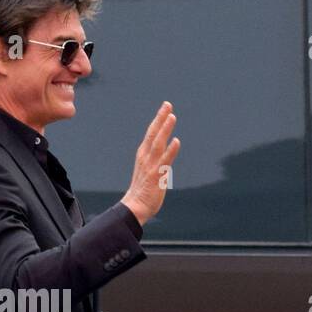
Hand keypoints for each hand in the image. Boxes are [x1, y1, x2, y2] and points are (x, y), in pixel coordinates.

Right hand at [121, 101, 179, 225]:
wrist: (134, 207)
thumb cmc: (142, 190)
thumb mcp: (147, 170)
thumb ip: (155, 159)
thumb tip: (164, 151)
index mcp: (143, 155)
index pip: (151, 133)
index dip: (158, 120)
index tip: (165, 108)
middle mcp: (146, 157)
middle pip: (153, 134)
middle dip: (160, 118)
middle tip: (168, 104)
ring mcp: (151, 166)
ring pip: (158, 144)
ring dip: (165, 130)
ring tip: (172, 116)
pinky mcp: (156, 176)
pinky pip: (165, 161)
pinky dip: (170, 151)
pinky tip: (176, 141)